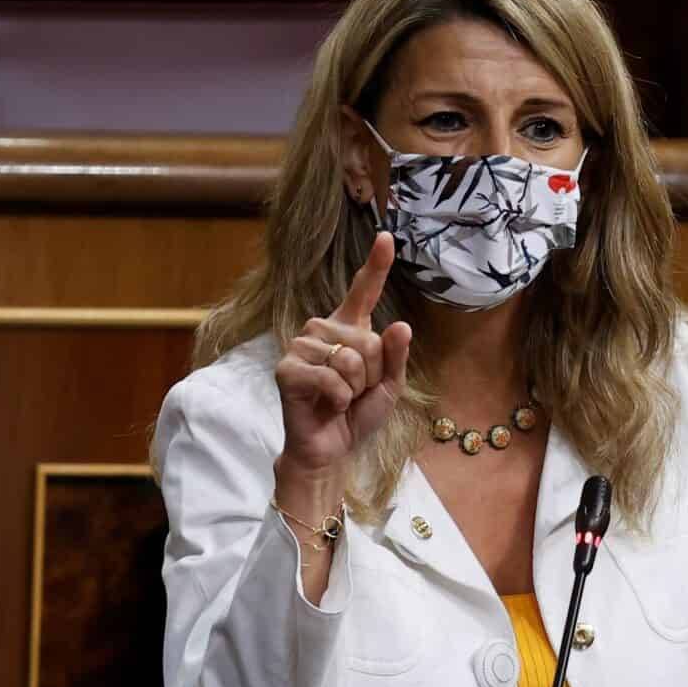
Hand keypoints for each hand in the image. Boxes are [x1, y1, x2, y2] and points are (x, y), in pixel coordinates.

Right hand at [273, 232, 412, 485]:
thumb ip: (395, 356)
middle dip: (371, 374)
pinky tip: (327, 405)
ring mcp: (301, 346)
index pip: (363, 291)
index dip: (376, 264)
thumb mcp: (388, 386)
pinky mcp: (286, 368)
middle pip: (368, 339)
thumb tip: (401, 325)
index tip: (385, 236)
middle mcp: (321, 329)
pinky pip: (332, 378)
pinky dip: (338, 399)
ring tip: (339, 398)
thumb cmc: (357, 414)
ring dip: (354, 388)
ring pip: (351, 359)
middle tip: (354, 391)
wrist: (331, 449)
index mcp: (348, 329)